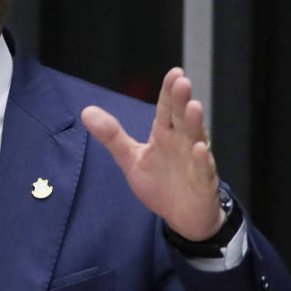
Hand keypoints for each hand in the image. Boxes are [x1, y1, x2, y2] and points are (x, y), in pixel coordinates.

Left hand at [81, 67, 223, 240]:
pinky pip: (204, 170)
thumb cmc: (160, 183)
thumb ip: (112, 136)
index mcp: (165, 134)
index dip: (169, 92)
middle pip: (181, 118)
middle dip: (182, 100)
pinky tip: (200, 149)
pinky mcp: (203, 183)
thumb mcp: (131, 158)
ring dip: (195, 124)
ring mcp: (195, 162)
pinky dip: (203, 160)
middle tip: (182, 82)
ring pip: (196, 139)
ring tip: (193, 107)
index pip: (167, 109)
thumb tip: (86, 111)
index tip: (174, 73)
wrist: (182, 216)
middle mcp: (182, 143)